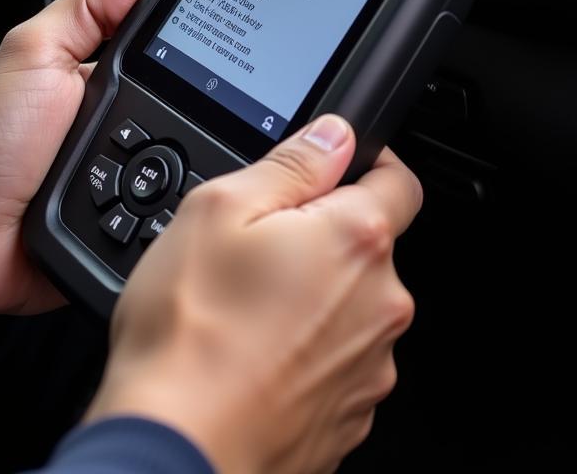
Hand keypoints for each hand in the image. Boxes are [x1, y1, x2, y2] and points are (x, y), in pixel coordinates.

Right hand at [86, 115, 421, 473]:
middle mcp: (380, 304)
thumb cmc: (190, 332)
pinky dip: (304, 350)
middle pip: (368, 246)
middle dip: (322, 236)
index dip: (366, 162)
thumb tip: (333, 134)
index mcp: (355, 241)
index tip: (334, 166)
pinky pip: (335, 360)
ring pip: (350, 306)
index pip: (399, 179)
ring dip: (313, 296)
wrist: (178, 448)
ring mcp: (369, 367)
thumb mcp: (218, 208)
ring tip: (243, 308)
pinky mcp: (349, 415)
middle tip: (256, 246)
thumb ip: (290, 163)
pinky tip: (252, 353)